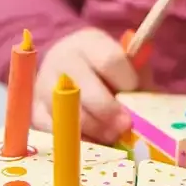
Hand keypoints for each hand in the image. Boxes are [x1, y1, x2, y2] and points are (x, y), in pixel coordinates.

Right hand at [33, 27, 146, 144]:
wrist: (69, 67)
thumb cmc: (106, 69)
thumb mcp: (125, 64)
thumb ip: (139, 79)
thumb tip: (150, 105)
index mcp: (88, 42)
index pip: (110, 60)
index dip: (127, 82)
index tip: (135, 94)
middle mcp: (61, 59)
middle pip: (84, 88)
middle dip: (108, 111)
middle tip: (125, 126)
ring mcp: (44, 84)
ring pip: (66, 112)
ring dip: (92, 129)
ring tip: (111, 136)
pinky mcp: (34, 110)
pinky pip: (52, 130)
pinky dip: (74, 140)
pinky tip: (92, 142)